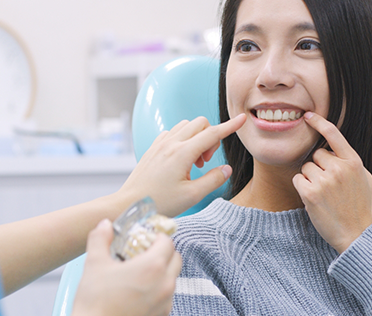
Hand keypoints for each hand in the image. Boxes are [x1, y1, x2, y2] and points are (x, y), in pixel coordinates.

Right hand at [72, 219, 181, 315]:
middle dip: (163, 252)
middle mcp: (165, 284)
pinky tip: (139, 293)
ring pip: (172, 279)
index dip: (156, 237)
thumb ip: (101, 239)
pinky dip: (158, 291)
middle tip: (143, 253)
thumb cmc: (95, 302)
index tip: (145, 238)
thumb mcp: (94, 264)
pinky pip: (166, 297)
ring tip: (139, 274)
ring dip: (161, 272)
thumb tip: (105, 225)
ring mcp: (165, 303)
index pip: (167, 242)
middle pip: (175, 259)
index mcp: (153, 267)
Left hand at [119, 114, 245, 216]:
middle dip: (210, 138)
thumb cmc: (159, 203)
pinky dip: (183, 140)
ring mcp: (160, 144)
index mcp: (182, 153)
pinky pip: (173, 133)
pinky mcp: (153, 148)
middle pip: (200, 124)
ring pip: (186, 126)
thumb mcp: (192, 196)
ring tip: (193, 162)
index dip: (230, 127)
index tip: (242, 119)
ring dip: (196, 138)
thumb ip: (213, 180)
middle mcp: (170, 144)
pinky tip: (181, 160)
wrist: (129, 205)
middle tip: (206, 162)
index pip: (213, 133)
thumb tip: (226, 169)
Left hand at [292, 112, 371, 252]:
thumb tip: (336, 149)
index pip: (334, 135)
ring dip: (310, 179)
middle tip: (329, 186)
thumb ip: (351, 162)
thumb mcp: (364, 179)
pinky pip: (298, 180)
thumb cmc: (359, 207)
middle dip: (318, 167)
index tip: (308, 116)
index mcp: (354, 162)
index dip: (319, 123)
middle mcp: (340, 168)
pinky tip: (314, 199)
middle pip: (316, 155)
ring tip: (324, 195)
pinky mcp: (310, 193)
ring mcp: (325, 181)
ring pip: (305, 168)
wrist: (355, 234)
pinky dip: (302, 188)